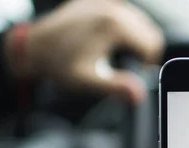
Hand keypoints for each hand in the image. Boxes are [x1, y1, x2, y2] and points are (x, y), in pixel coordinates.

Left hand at [6, 0, 163, 102]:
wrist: (35, 47)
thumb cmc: (59, 65)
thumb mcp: (88, 82)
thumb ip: (116, 88)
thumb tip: (139, 96)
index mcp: (115, 26)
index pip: (153, 45)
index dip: (149, 65)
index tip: (136, 74)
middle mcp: (114, 9)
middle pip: (150, 32)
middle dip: (145, 52)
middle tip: (129, 68)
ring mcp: (107, 3)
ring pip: (140, 23)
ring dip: (136, 41)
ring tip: (117, 56)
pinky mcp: (100, 2)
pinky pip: (126, 15)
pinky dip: (125, 29)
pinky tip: (110, 43)